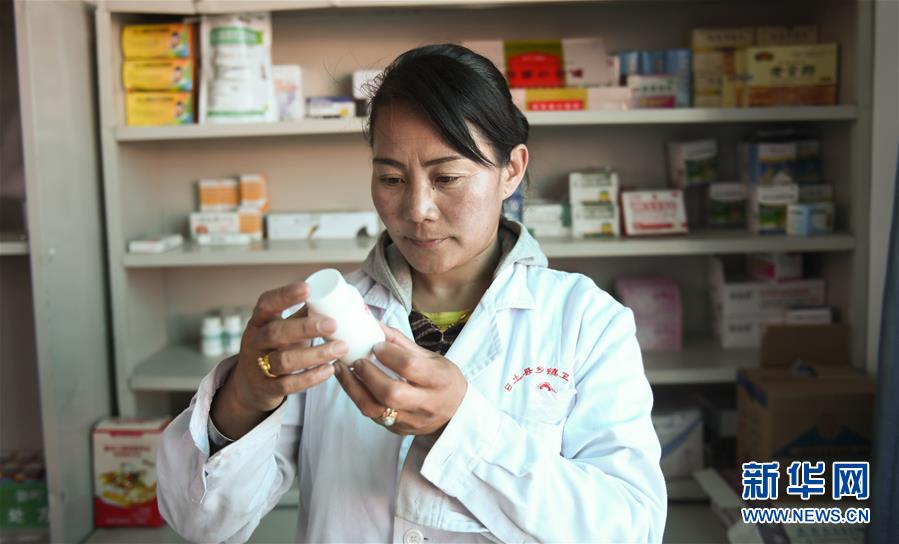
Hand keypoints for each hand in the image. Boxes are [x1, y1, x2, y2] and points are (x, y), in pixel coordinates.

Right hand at [211, 282, 348, 437]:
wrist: (250, 386)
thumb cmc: (275, 349)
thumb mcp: (283, 329)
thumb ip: (302, 315)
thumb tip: (332, 298)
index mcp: (259, 321)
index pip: (267, 303)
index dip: (285, 295)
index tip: (308, 288)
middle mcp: (255, 342)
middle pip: (276, 332)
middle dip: (306, 328)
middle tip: (333, 324)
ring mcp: (258, 366)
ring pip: (284, 360)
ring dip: (315, 354)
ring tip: (340, 348)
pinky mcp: (266, 388)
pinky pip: (288, 384)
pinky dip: (311, 378)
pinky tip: (329, 370)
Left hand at [334, 323, 467, 435]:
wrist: (456, 413)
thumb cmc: (443, 380)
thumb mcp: (431, 357)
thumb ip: (402, 343)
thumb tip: (375, 325)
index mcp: (439, 379)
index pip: (410, 366)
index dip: (389, 354)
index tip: (376, 345)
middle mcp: (426, 403)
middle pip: (391, 393)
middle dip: (369, 374)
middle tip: (358, 360)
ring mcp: (411, 420)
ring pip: (376, 409)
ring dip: (354, 388)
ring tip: (343, 370)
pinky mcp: (398, 430)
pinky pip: (372, 415)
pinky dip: (358, 397)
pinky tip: (351, 383)